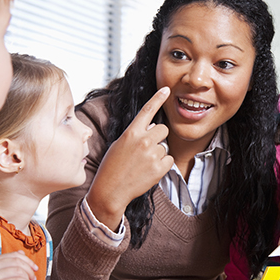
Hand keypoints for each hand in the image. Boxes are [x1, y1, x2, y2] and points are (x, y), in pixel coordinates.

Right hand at [86, 87, 173, 229]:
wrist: (110, 190)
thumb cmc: (112, 167)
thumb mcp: (120, 145)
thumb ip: (137, 134)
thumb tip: (154, 126)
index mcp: (131, 133)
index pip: (147, 110)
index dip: (158, 98)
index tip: (166, 89)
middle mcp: (143, 140)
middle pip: (163, 129)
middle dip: (158, 137)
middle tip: (146, 149)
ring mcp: (152, 154)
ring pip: (165, 146)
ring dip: (158, 153)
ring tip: (142, 164)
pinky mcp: (159, 168)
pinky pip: (169, 160)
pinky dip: (162, 165)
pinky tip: (149, 171)